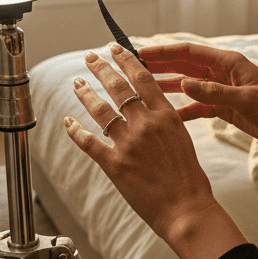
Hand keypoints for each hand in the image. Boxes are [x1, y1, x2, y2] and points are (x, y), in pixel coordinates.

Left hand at [64, 43, 245, 258]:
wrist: (187, 209)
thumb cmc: (189, 179)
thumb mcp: (183, 139)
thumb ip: (164, 121)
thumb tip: (150, 110)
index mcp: (166, 115)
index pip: (142, 78)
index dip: (126, 60)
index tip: (115, 48)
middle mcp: (146, 124)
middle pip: (119, 87)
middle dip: (101, 69)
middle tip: (90, 57)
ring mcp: (129, 143)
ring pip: (101, 110)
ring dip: (86, 93)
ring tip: (77, 82)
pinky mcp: (115, 164)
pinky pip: (89, 142)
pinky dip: (76, 130)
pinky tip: (68, 122)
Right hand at [137, 42, 257, 150]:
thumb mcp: (246, 100)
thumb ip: (215, 92)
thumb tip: (184, 83)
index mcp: (228, 62)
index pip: (189, 52)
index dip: (163, 51)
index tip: (140, 52)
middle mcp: (222, 73)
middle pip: (184, 66)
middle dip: (159, 66)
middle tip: (132, 67)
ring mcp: (222, 90)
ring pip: (188, 85)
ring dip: (167, 87)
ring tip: (142, 89)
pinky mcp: (225, 107)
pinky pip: (198, 107)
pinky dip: (183, 110)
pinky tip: (166, 117)